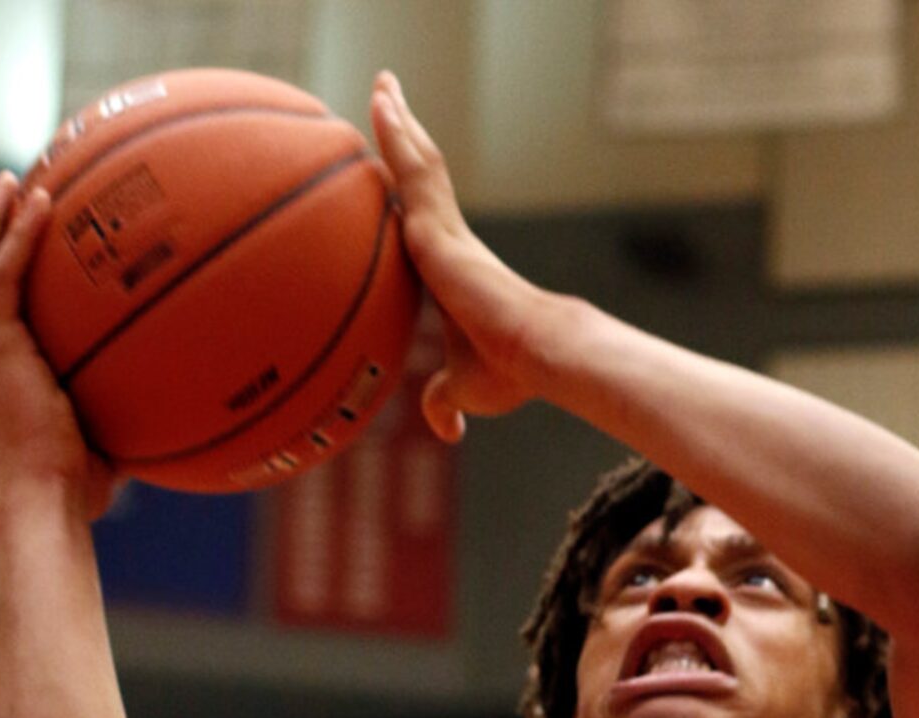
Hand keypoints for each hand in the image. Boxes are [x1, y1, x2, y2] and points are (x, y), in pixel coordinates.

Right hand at [0, 172, 117, 516]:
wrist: (50, 497)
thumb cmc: (79, 486)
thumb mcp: (104, 439)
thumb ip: (127, 416)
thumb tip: (175, 413)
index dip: (2, 265)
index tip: (26, 237)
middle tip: (14, 187)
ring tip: (20, 180)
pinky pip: (3, 276)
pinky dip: (19, 238)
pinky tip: (42, 206)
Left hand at [369, 71, 549, 441]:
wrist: (539, 354)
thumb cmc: (509, 373)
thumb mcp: (463, 389)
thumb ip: (446, 402)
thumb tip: (446, 431)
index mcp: (453, 270)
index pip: (425, 218)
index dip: (411, 190)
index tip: (399, 167)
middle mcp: (451, 241)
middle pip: (422, 176)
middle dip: (406, 138)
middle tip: (390, 100)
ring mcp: (446, 230)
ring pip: (418, 162)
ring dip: (399, 121)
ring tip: (383, 84)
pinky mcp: (441, 228)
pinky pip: (412, 169)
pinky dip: (395, 134)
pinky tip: (380, 103)